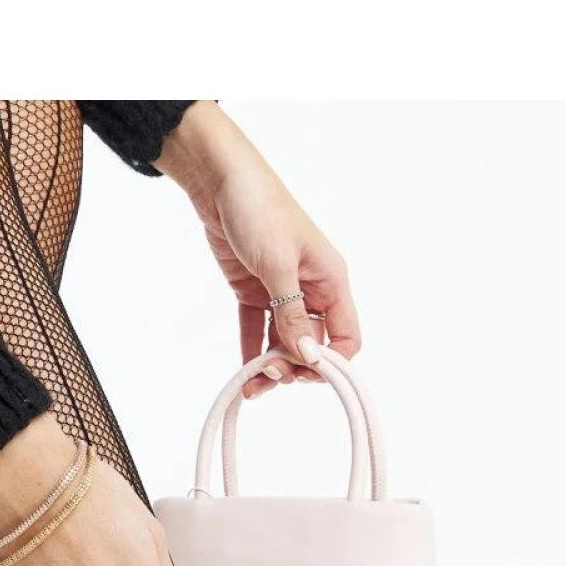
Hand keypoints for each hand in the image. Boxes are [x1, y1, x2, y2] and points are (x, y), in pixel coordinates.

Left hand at [156, 102, 360, 397]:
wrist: (219, 181)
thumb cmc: (259, 210)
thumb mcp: (278, 265)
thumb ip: (292, 314)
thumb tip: (307, 355)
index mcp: (330, 281)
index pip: (345, 336)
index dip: (330, 362)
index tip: (305, 375)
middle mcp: (310, 290)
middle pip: (312, 344)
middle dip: (294, 366)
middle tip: (268, 376)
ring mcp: (281, 292)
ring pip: (283, 341)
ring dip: (271, 365)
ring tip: (251, 384)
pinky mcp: (253, 290)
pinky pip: (257, 329)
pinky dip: (251, 351)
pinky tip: (243, 372)